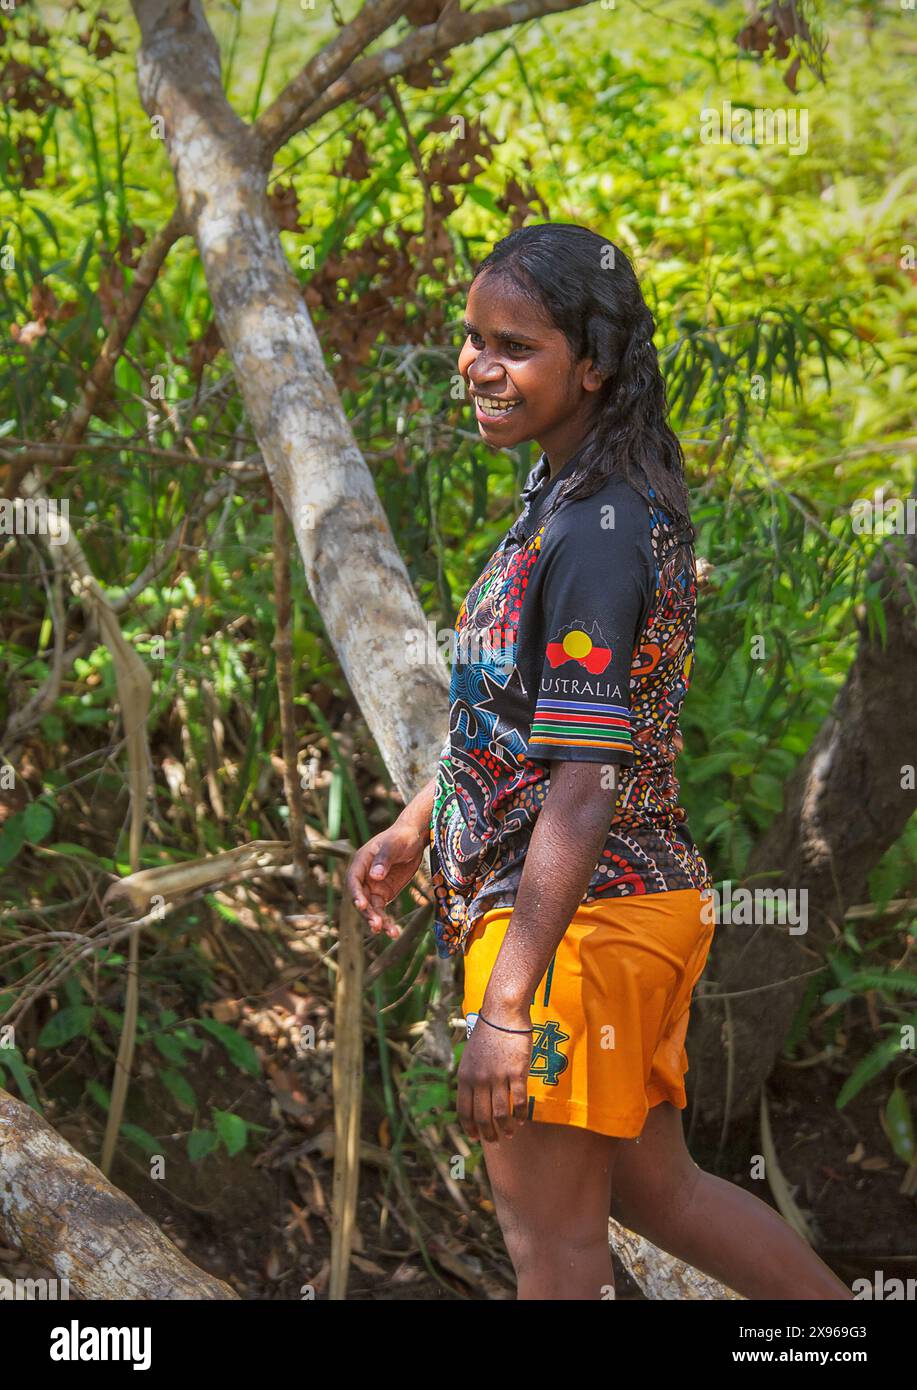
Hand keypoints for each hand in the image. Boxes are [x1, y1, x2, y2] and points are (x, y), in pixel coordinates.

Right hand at [345, 817, 426, 938]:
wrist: (415, 838)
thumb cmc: (402, 837)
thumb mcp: (394, 845)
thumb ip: (383, 859)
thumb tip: (374, 876)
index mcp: (361, 862)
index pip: (353, 881)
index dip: (356, 894)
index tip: (362, 905)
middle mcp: (364, 877)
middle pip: (361, 899)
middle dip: (367, 913)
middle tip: (376, 924)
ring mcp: (373, 887)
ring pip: (371, 908)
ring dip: (378, 921)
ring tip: (389, 932)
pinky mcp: (384, 894)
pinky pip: (382, 910)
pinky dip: (386, 921)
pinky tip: (393, 933)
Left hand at [457, 1002, 532, 1142]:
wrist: (503, 1013)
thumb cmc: (488, 1033)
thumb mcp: (471, 1056)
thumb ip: (470, 1077)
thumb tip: (472, 1098)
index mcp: (465, 1076)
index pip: (464, 1111)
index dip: (470, 1128)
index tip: (476, 1138)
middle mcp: (479, 1079)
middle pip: (482, 1117)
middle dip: (489, 1134)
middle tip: (496, 1142)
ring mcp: (497, 1077)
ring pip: (501, 1114)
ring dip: (506, 1128)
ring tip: (510, 1133)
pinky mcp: (516, 1073)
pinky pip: (519, 1101)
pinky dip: (520, 1114)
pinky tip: (523, 1119)